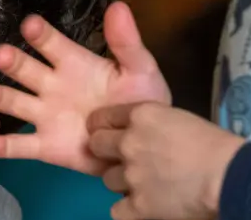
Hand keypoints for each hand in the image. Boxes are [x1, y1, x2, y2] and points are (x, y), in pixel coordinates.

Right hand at [0, 2, 170, 174]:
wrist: (142, 145)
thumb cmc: (138, 101)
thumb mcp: (139, 70)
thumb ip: (126, 43)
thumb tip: (118, 6)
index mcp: (72, 63)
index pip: (52, 44)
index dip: (41, 34)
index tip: (30, 24)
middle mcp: (51, 85)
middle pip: (26, 70)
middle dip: (13, 62)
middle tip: (0, 55)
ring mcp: (45, 115)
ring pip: (17, 103)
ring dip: (0, 97)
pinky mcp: (45, 145)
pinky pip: (21, 146)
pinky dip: (3, 147)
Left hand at [88, 102, 244, 219]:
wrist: (230, 177)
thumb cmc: (214, 146)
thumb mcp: (178, 119)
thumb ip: (152, 125)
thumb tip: (143, 135)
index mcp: (140, 116)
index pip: (102, 117)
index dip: (103, 127)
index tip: (107, 133)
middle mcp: (128, 143)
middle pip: (96, 145)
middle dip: (105, 152)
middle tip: (123, 159)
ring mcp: (131, 175)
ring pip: (107, 179)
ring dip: (122, 182)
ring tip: (144, 184)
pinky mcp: (139, 205)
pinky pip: (117, 210)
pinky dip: (128, 210)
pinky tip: (141, 206)